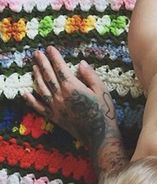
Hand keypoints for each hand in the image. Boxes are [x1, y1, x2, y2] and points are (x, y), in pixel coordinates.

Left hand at [24, 47, 127, 175]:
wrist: (99, 134)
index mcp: (73, 87)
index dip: (54, 57)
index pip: (60, 68)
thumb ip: (90, 76)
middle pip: (48, 76)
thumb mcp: (102, 90)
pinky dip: (31, 100)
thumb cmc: (104, 111)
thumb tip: (81, 63)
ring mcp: (55, 107)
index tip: (50, 48)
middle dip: (42, 63)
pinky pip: (39, 107)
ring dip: (36, 76)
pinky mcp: (54, 117)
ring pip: (41, 88)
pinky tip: (25, 93)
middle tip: (36, 53)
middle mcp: (60, 96)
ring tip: (33, 67)